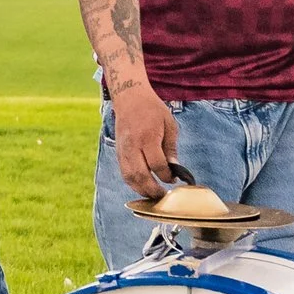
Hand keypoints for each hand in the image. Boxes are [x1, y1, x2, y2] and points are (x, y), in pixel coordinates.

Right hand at [110, 80, 177, 199]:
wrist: (129, 98)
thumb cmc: (152, 109)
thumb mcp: (169, 124)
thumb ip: (171, 148)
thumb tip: (174, 168)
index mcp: (147, 137)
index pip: (156, 164)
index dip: (166, 175)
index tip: (174, 179)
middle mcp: (132, 145)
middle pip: (140, 175)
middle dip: (152, 189)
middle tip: (163, 195)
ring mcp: (123, 150)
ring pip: (129, 177)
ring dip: (141, 189)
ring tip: (153, 194)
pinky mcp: (118, 152)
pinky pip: (124, 172)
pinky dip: (133, 183)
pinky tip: (142, 186)